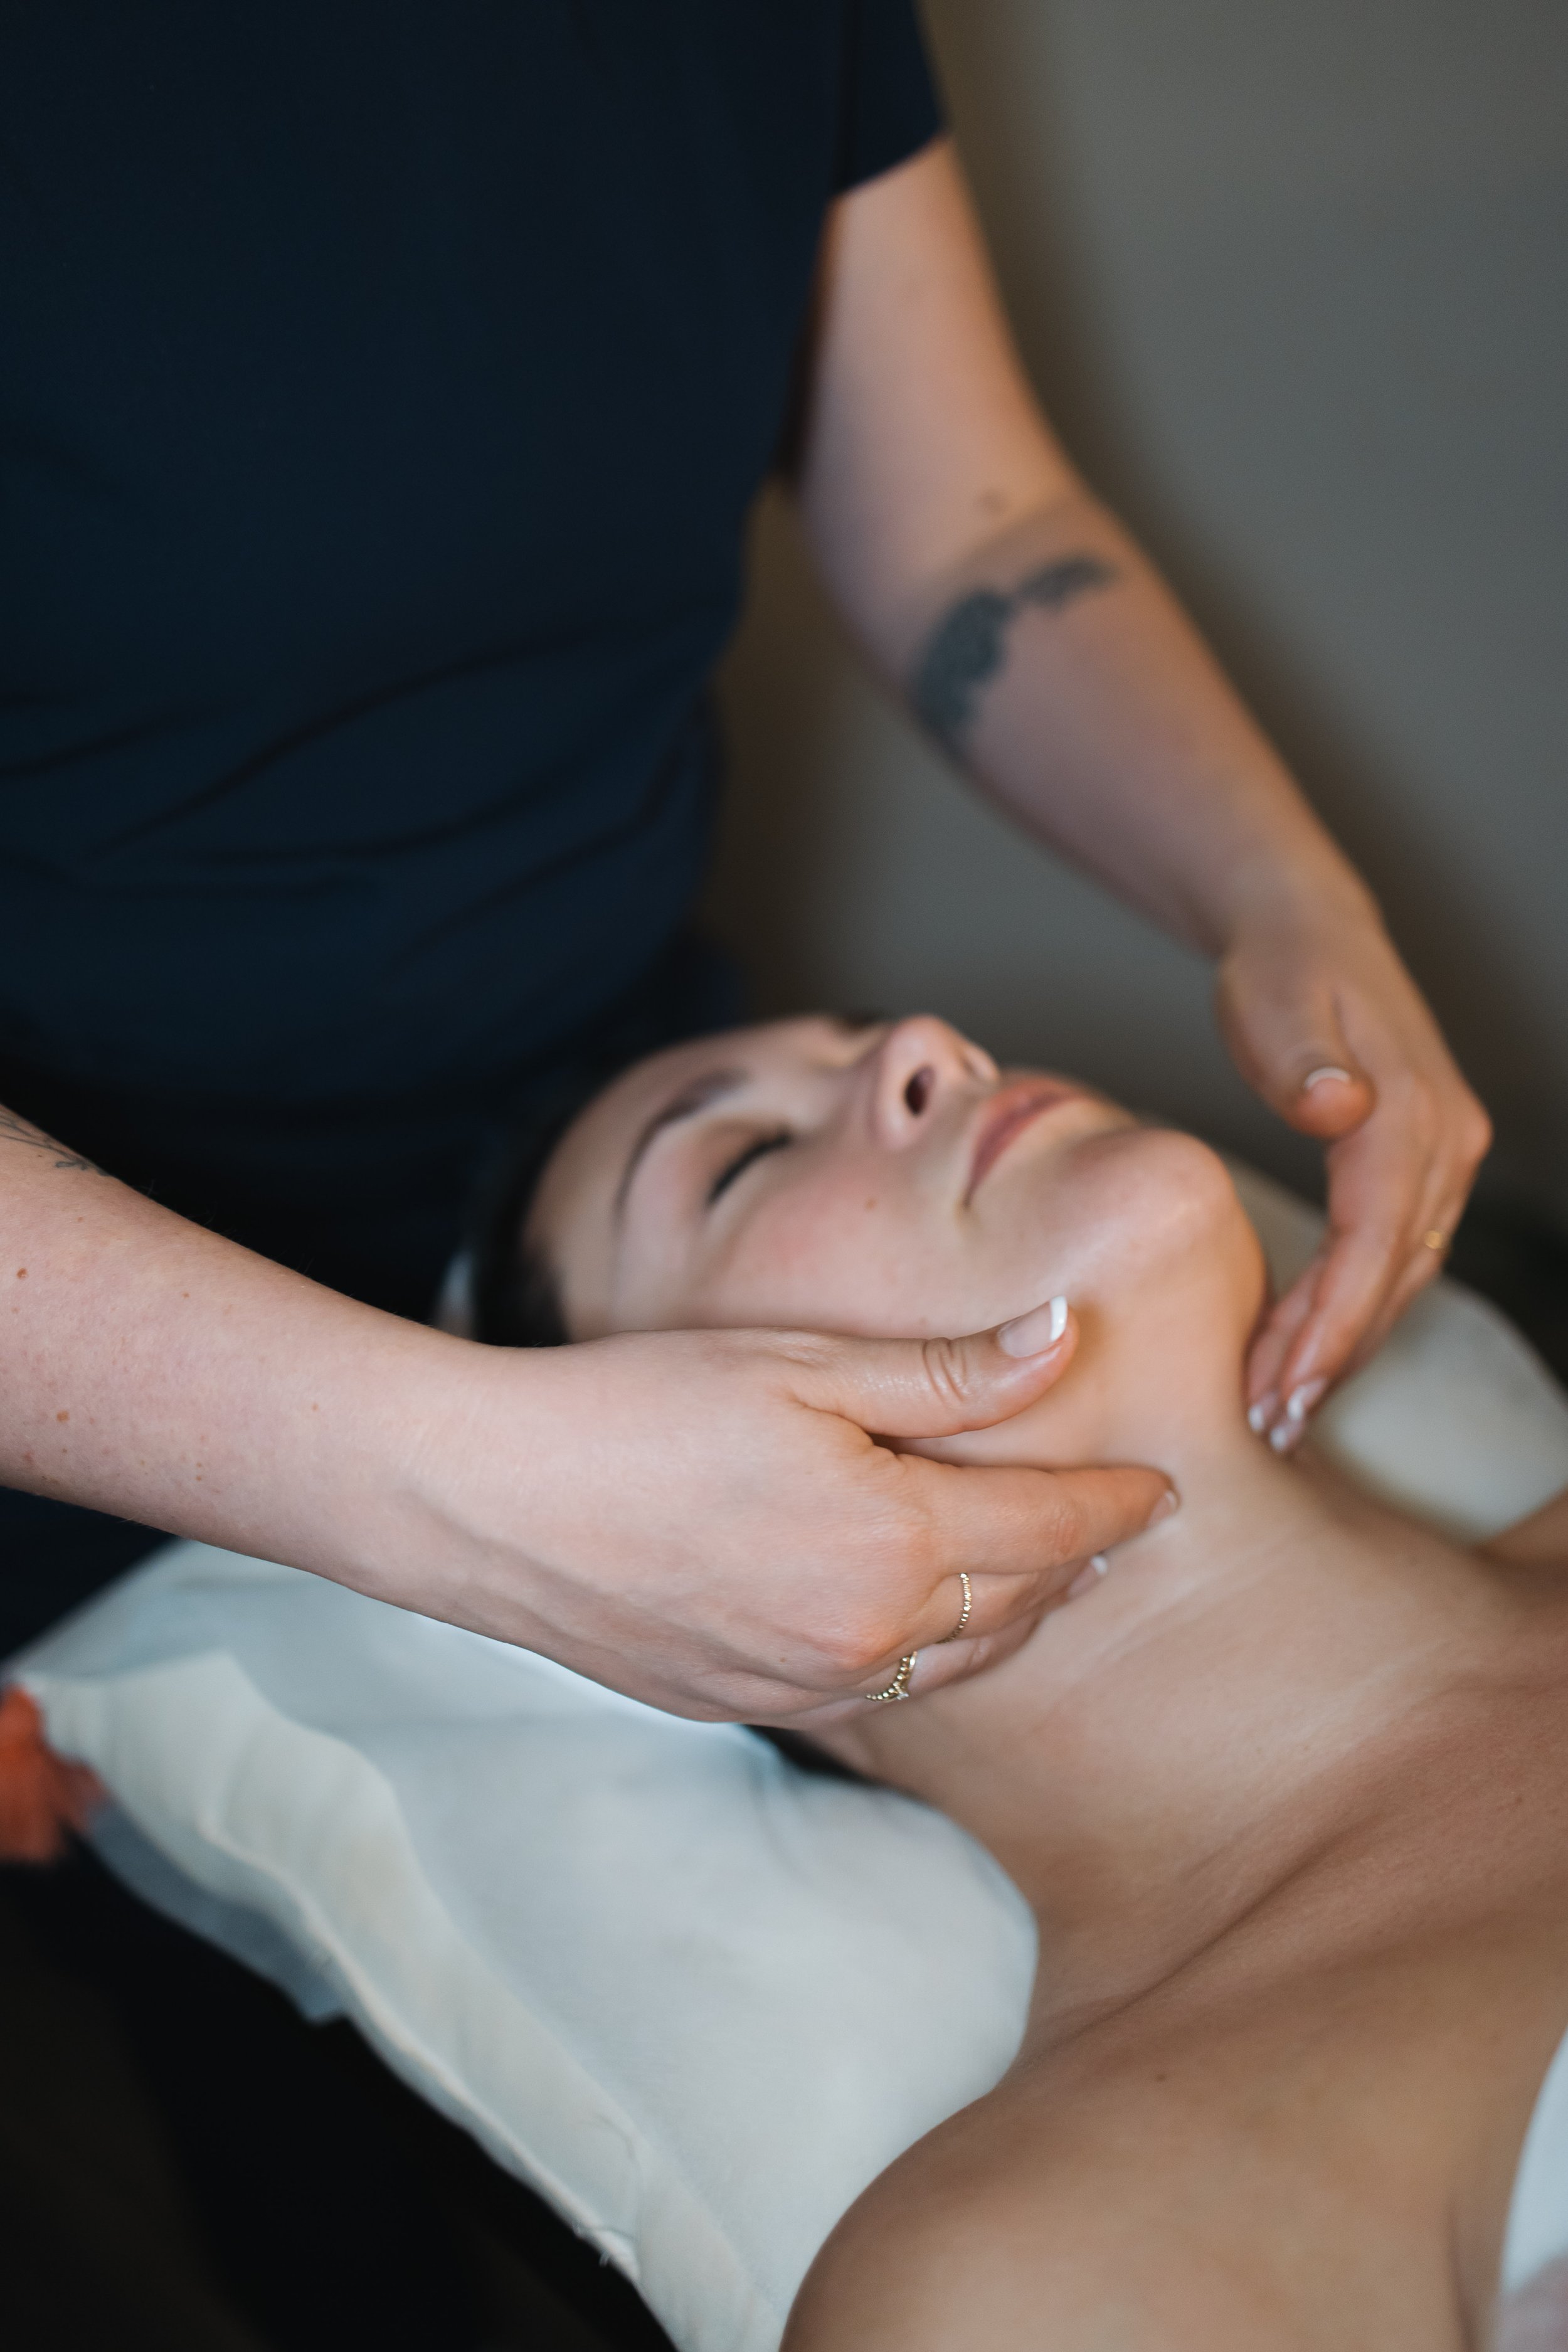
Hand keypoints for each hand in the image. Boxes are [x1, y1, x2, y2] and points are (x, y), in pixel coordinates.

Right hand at [393, 1303, 1175, 1722]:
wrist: (489, 1503)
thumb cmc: (638, 1407)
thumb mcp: (803, 1365)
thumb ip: (946, 1372)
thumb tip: (1064, 1338)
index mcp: (894, 1542)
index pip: (1049, 1528)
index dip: (1114, 1505)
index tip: (1163, 1488)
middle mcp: (864, 1633)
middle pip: (1014, 1606)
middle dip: (1076, 1565)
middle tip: (1117, 1530)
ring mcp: (802, 1680)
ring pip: (952, 1666)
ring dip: (1010, 1620)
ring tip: (1043, 1580)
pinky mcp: (744, 1701)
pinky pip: (874, 1695)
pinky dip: (924, 1659)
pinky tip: (921, 1626)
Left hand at [1216, 896, 1490, 1441]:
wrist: (1308, 933)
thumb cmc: (1282, 972)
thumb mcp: (1277, 1003)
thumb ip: (1302, 1061)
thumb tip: (1339, 1106)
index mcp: (1412, 1112)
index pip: (1375, 1239)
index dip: (1332, 1320)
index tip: (1284, 1386)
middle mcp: (1445, 1143)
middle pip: (1391, 1273)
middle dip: (1333, 1356)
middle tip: (1269, 1424)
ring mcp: (1442, 1161)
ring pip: (1398, 1278)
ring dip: (1344, 1345)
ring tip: (1278, 1410)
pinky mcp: (1421, 1172)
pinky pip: (1392, 1260)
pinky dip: (1351, 1311)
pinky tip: (1302, 1352)